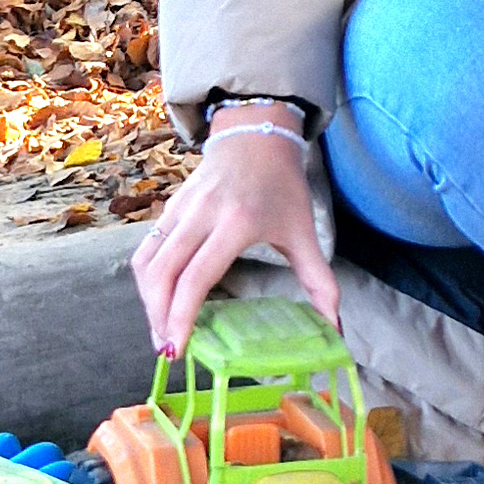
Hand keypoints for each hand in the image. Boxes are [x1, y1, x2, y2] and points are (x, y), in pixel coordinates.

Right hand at [132, 103, 339, 359]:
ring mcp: (181, 208)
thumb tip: (336, 327)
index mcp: (235, 223)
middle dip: (158, 317)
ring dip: (148, 300)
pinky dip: (148, 278)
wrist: (257, 133)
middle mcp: (201, 215)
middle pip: (162, 273)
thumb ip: (320, 281)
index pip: (196, 276)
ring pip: (147, 261)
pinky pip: (147, 247)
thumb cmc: (282, 184)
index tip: (178, 349)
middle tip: (168, 350)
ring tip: (162, 330)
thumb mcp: (304, 230)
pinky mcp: (170, 205)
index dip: (181, 316)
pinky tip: (160, 299)